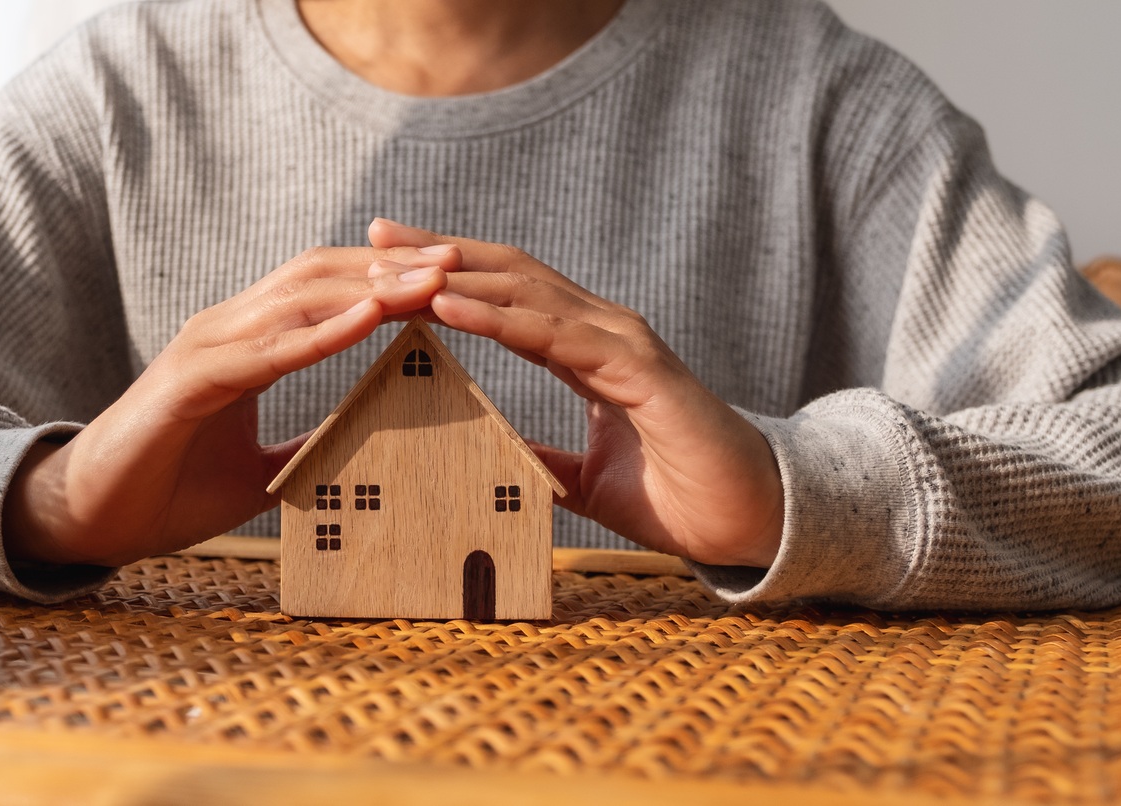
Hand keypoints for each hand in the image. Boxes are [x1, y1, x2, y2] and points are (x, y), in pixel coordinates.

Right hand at [6, 244, 460, 566]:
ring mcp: (207, 349)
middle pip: (322, 277)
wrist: (92, 516)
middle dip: (392, 266)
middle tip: (458, 259)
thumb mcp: (263, 471)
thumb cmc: (170, 491)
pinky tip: (369, 319)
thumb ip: (311, 446)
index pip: (328, 292)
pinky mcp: (190, 381)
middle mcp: (228, 330)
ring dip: (370, 288)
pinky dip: (321, 331)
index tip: (451, 277)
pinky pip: (267, 350)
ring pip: (299, 300)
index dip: (388, 278)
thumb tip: (368, 449)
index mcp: (248, 343)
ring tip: (431, 281)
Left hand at [368, 218, 783, 566]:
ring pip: (525, 291)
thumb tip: (492, 455)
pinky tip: (446, 304)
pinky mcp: (638, 368)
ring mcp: (622, 341)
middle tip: (372, 236)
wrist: (748, 523)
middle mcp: (601, 330)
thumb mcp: (584, 479)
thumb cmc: (677, 498)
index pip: (504, 294)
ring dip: (456, 275)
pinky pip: (554, 333)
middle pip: (506, 273)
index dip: (445, 272)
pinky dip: (497, 315)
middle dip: (437, 252)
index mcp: (584, 348)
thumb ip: (540, 457)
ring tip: (394, 266)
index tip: (384, 262)